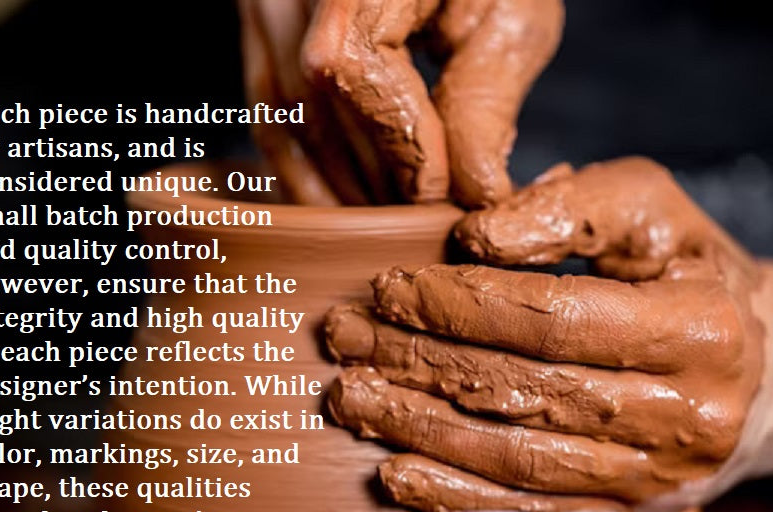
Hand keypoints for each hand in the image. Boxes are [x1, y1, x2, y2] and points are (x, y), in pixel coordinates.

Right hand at [238, 0, 563, 206]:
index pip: (354, 64)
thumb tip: (473, 193)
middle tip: (416, 228)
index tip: (434, 194)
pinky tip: (341, 200)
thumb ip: (485, 97)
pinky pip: (267, 104)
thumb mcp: (510, 12)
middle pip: (311, 97)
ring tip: (383, 225)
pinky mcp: (263, 23)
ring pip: (282, 112)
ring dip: (331, 184)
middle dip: (367, 177)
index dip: (395, 142)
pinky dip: (302, 162)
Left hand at [324, 157, 772, 511]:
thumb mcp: (651, 210)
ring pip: (520, 461)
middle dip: (419, 363)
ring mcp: (661, 480)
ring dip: (422, 433)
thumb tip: (473, 237)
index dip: (459, 305)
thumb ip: (570, 209)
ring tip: (350, 401)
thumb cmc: (693, 272)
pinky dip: (464, 500)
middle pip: (526, 392)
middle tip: (343, 340)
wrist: (767, 368)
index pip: (554, 319)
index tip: (387, 286)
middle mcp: (688, 416)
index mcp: (702, 329)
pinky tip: (402, 477)